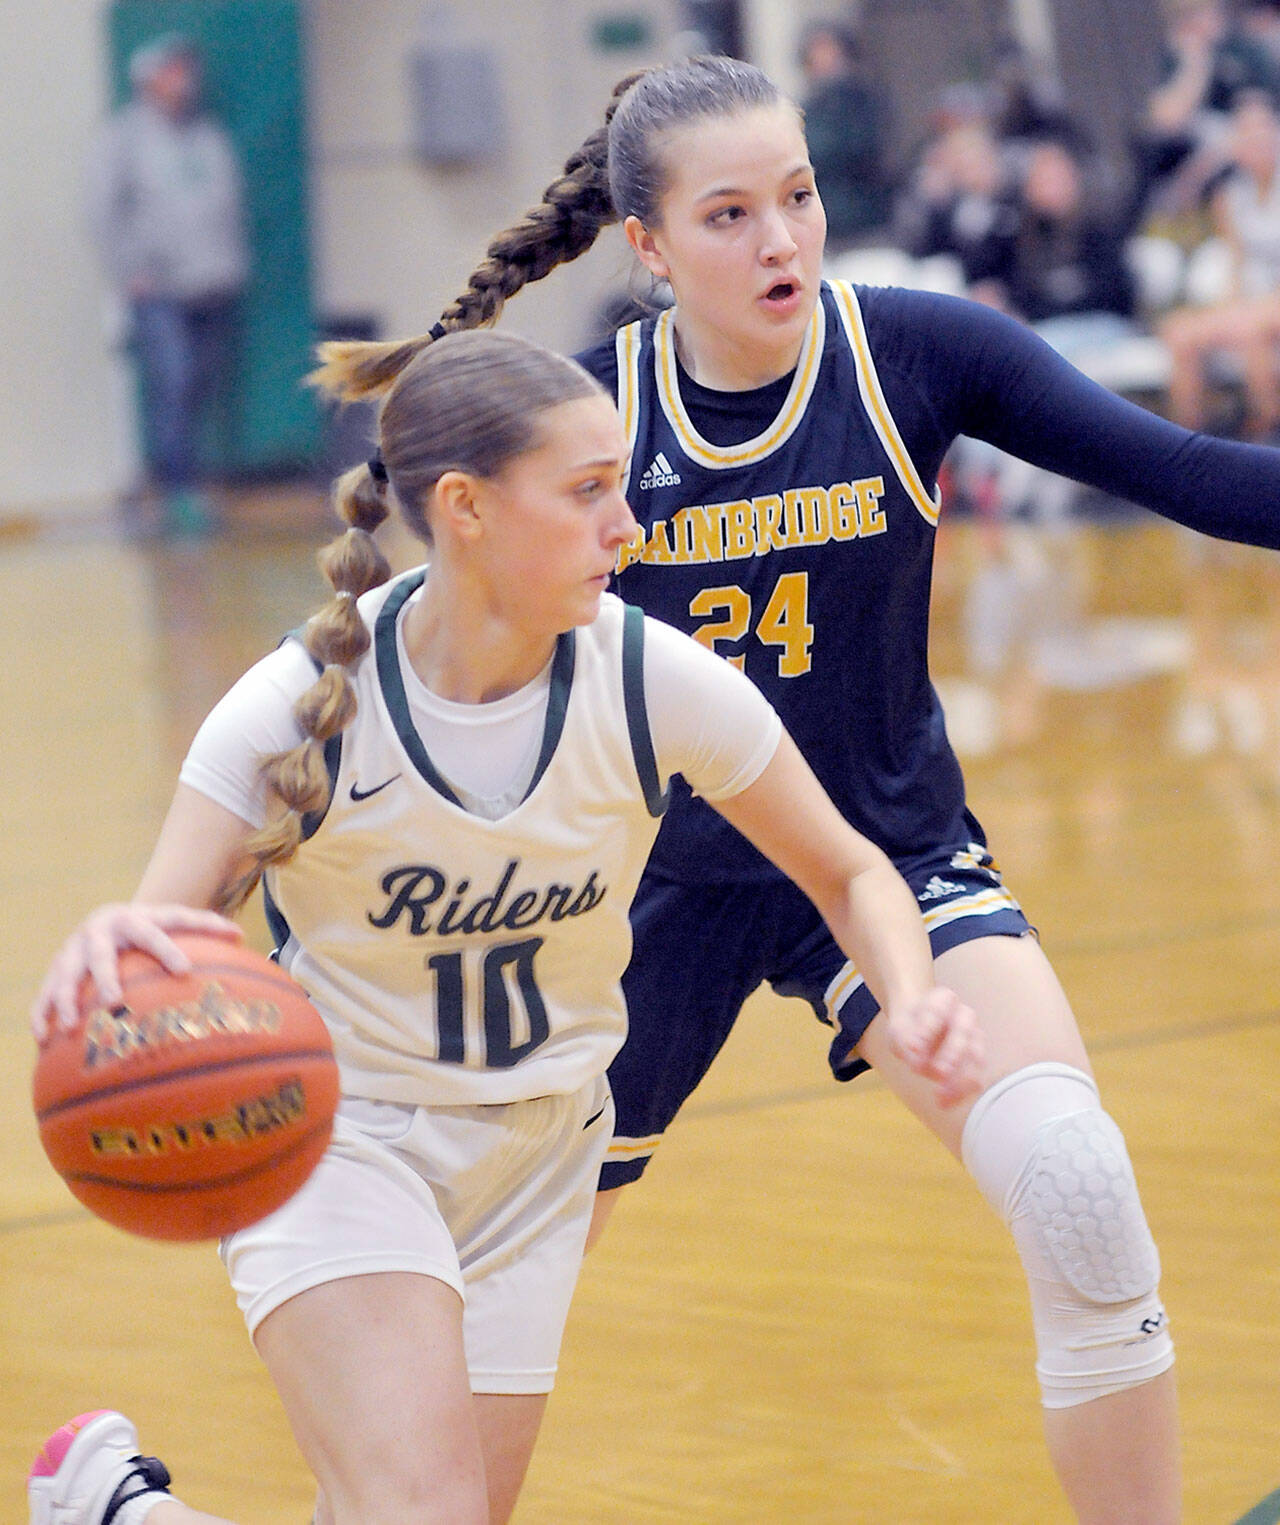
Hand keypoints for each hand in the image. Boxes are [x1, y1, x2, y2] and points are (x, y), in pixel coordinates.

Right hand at [31, 903, 241, 1042]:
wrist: (104, 918)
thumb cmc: (149, 927)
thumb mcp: (172, 921)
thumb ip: (204, 928)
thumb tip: (242, 936)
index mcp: (133, 920)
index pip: (154, 933)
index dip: (167, 950)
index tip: (184, 971)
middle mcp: (99, 933)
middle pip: (100, 954)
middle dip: (105, 975)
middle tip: (114, 1000)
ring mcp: (73, 951)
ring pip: (65, 974)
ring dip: (65, 998)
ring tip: (70, 1025)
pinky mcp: (55, 970)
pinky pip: (43, 993)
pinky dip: (41, 1013)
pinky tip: (42, 1038)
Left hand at [884, 985, 984, 1107]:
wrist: (919, 1030)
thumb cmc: (910, 1026)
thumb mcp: (899, 1029)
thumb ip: (905, 1040)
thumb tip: (917, 1059)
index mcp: (944, 999)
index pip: (938, 1009)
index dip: (928, 1027)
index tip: (914, 1045)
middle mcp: (964, 1015)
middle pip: (963, 1032)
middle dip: (951, 1053)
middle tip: (939, 1071)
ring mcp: (974, 1037)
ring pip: (975, 1056)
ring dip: (960, 1077)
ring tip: (941, 1095)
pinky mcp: (975, 1060)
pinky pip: (975, 1077)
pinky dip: (960, 1092)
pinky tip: (944, 1103)